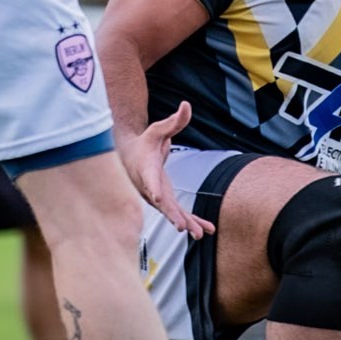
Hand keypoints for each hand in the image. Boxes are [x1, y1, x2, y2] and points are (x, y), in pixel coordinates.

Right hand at [119, 100, 214, 239]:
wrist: (132, 158)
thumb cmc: (145, 142)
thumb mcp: (158, 129)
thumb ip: (174, 121)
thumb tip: (187, 105)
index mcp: (146, 169)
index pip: (149, 179)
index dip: (152, 188)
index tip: (155, 197)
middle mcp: (150, 187)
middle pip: (162, 203)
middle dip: (172, 215)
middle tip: (182, 227)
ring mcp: (157, 197)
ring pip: (172, 213)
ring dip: (186, 224)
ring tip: (201, 234)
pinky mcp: (166, 201)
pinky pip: (179, 214)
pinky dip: (193, 222)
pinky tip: (208, 230)